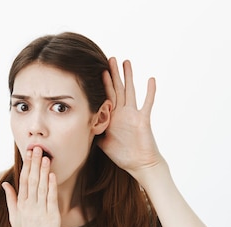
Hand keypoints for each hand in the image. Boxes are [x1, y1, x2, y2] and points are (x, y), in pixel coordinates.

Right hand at [2, 147, 60, 226]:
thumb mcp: (14, 216)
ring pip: (41, 187)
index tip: (29, 153)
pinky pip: (51, 199)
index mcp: (20, 204)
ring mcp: (40, 212)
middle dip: (35, 163)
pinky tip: (52, 175)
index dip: (27, 165)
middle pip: (32, 180)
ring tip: (46, 157)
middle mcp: (29, 206)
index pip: (23, 180)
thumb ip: (11, 199)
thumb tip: (5, 183)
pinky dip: (51, 187)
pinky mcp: (51, 218)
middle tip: (38, 148)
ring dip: (44, 171)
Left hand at [98, 58, 162, 178]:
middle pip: (117, 89)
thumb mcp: (103, 142)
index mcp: (113, 117)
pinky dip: (150, 92)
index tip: (96, 70)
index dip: (102, 84)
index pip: (106, 96)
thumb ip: (94, 132)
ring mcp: (133, 114)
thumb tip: (79, 126)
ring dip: (128, 77)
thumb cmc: (123, 155)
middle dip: (113, 74)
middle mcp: (123, 112)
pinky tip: (151, 79)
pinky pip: (147, 103)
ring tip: (126, 62)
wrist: (140, 164)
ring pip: (130, 91)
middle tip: (110, 58)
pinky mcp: (143, 120)